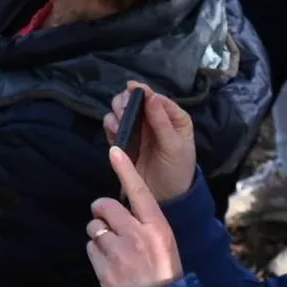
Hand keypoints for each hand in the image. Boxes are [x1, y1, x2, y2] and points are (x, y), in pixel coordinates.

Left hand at [84, 146, 182, 286]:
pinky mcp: (104, 268)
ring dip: (100, 235)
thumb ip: (146, 224)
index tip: (115, 151)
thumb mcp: (165, 244)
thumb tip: (123, 209)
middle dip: (102, 211)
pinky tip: (110, 264)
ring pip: (95, 227)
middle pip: (105, 205)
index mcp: (157, 227)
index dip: (126, 170)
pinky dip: (97, 253)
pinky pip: (91, 248)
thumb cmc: (165, 274)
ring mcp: (119, 252)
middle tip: (109, 223)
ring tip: (114, 251)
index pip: (139, 191)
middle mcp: (137, 235)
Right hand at [106, 82, 194, 205]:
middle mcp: (154, 119)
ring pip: (121, 111)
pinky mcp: (125, 140)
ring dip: (116, 113)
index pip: (155, 98)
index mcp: (172, 116)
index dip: (143, 92)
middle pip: (134, 100)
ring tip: (118, 125)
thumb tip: (149, 94)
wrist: (166, 197)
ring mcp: (138, 129)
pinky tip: (114, 133)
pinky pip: (113, 126)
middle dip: (126, 102)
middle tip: (123, 112)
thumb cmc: (176, 169)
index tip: (130, 89)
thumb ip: (161, 120)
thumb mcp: (174, 145)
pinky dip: (110, 126)